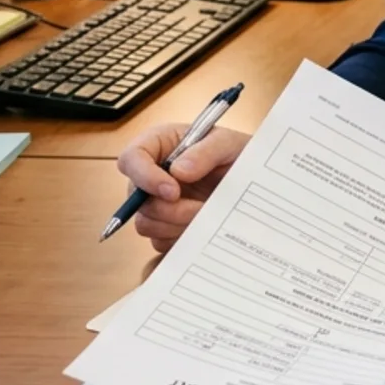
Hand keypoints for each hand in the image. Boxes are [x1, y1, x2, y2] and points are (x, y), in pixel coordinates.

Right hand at [113, 123, 250, 252]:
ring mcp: (157, 202)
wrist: (253, 180)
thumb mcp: (228, 143)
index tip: (173, 191)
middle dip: (169, 209)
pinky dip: (181, 237)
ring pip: (146, 223)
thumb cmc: (237, 154)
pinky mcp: (166, 226)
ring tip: (206, 214)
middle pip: (136, 199)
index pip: (131, 159)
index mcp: (159, 145)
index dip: (145, 177)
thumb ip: (205, 151)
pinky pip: (160, 241)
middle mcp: (151, 174)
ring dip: (176, 224)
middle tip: (201, 208)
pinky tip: (202, 225)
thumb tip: (178, 172)